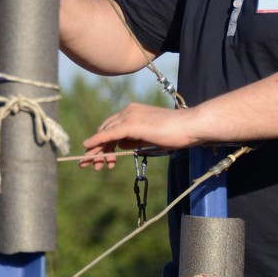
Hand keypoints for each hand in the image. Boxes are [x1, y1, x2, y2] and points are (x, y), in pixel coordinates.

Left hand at [81, 102, 200, 169]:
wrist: (189, 126)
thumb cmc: (175, 133)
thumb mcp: (150, 137)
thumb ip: (134, 139)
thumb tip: (120, 145)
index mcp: (133, 112)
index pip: (112, 127)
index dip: (104, 143)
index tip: (101, 158)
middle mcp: (128, 111)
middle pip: (105, 130)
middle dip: (97, 148)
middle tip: (91, 165)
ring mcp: (129, 116)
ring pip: (105, 133)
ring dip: (96, 150)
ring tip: (93, 165)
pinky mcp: (131, 125)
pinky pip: (109, 134)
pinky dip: (97, 141)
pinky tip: (88, 148)